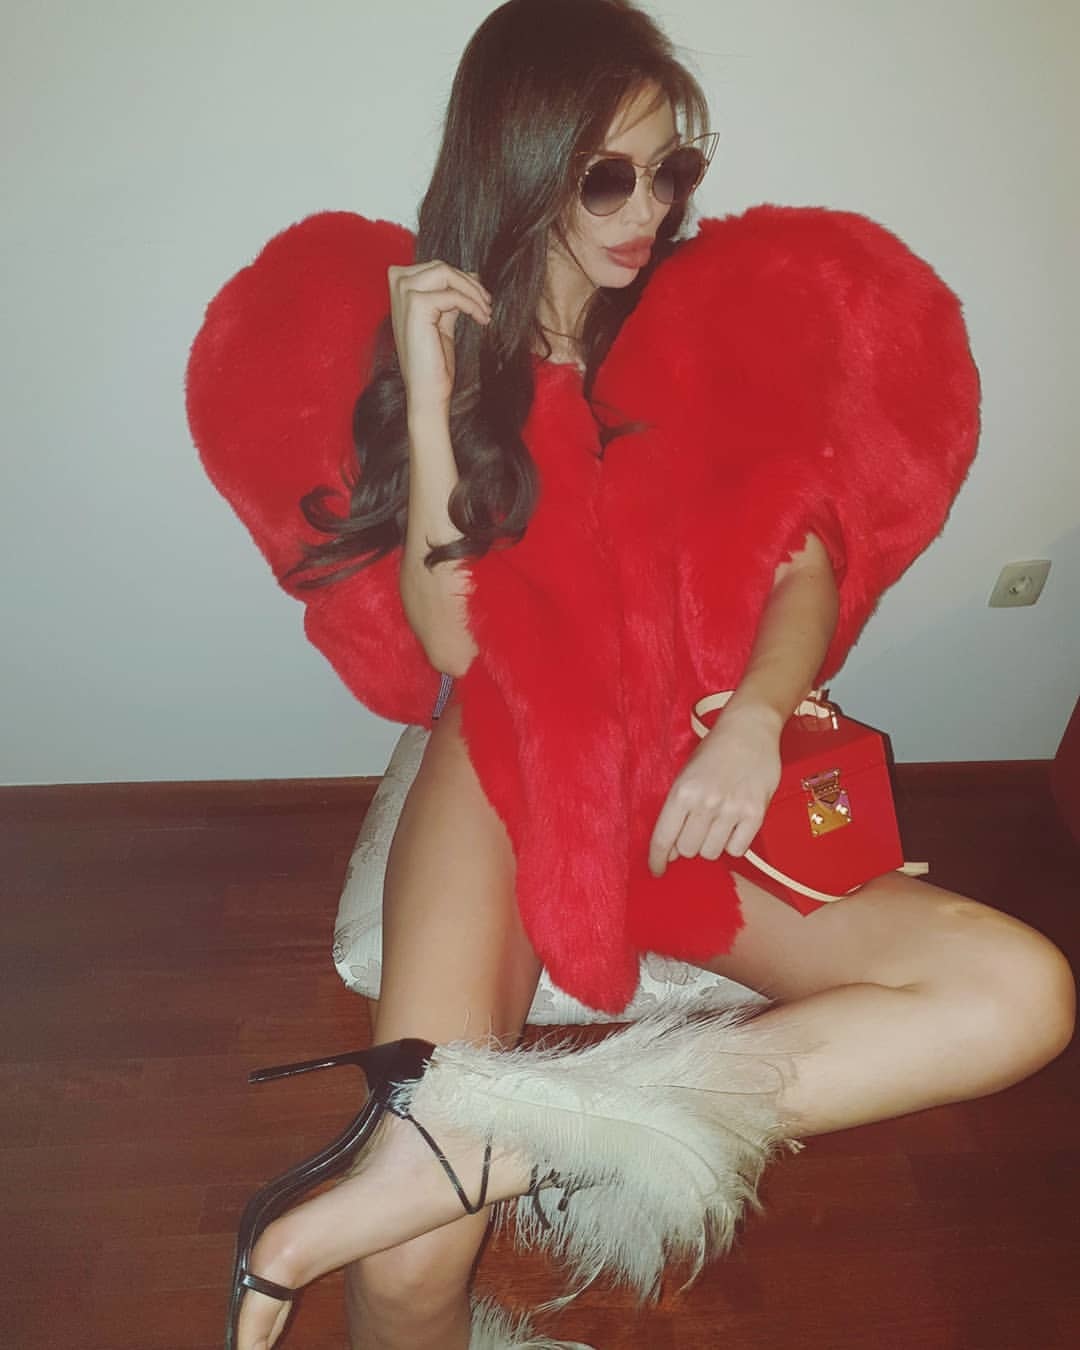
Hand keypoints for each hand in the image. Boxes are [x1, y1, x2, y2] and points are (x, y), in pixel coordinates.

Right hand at [387, 261, 491, 415]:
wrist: (427, 388)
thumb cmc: (433, 359)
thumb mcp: (442, 318)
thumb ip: (451, 295)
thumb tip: (472, 274)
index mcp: (400, 286)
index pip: (437, 267)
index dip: (462, 279)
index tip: (480, 297)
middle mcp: (397, 284)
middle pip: (442, 267)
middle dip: (470, 284)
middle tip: (487, 303)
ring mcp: (404, 293)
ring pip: (447, 274)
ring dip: (473, 292)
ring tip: (486, 311)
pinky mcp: (416, 304)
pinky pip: (453, 295)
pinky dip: (472, 305)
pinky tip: (482, 319)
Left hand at [647, 704, 782, 877]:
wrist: (749, 729)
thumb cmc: (714, 751)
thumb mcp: (685, 774)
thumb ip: (677, 810)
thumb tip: (671, 850)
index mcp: (682, 792)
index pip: (664, 838)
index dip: (657, 859)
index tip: (658, 870)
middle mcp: (705, 803)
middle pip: (688, 849)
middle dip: (688, 845)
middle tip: (696, 830)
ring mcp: (732, 809)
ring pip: (712, 852)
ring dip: (710, 845)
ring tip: (716, 825)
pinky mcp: (756, 813)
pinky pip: (737, 849)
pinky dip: (732, 844)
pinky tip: (732, 828)